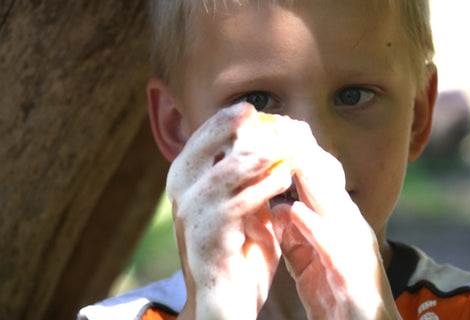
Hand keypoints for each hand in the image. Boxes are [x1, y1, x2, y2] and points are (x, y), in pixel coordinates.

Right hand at [167, 103, 292, 319]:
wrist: (227, 296)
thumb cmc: (238, 247)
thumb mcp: (243, 203)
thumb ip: (248, 176)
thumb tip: (267, 142)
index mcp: (187, 180)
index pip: (200, 138)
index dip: (225, 120)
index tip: (251, 108)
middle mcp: (182, 193)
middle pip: (203, 145)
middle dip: (230, 126)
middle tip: (258, 114)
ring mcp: (192, 214)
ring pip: (223, 171)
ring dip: (256, 155)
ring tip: (283, 145)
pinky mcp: (208, 236)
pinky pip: (238, 203)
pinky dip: (264, 186)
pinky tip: (283, 176)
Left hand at [270, 124, 400, 318]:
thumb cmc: (333, 292)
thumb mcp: (308, 257)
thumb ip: (295, 231)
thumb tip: (281, 207)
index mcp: (338, 222)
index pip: (318, 181)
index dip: (297, 156)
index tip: (274, 133)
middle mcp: (350, 227)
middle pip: (326, 185)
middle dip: (303, 156)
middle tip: (279, 127)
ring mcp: (354, 249)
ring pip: (332, 206)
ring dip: (309, 182)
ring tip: (288, 156)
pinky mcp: (352, 275)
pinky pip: (331, 247)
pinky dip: (314, 228)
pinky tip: (296, 212)